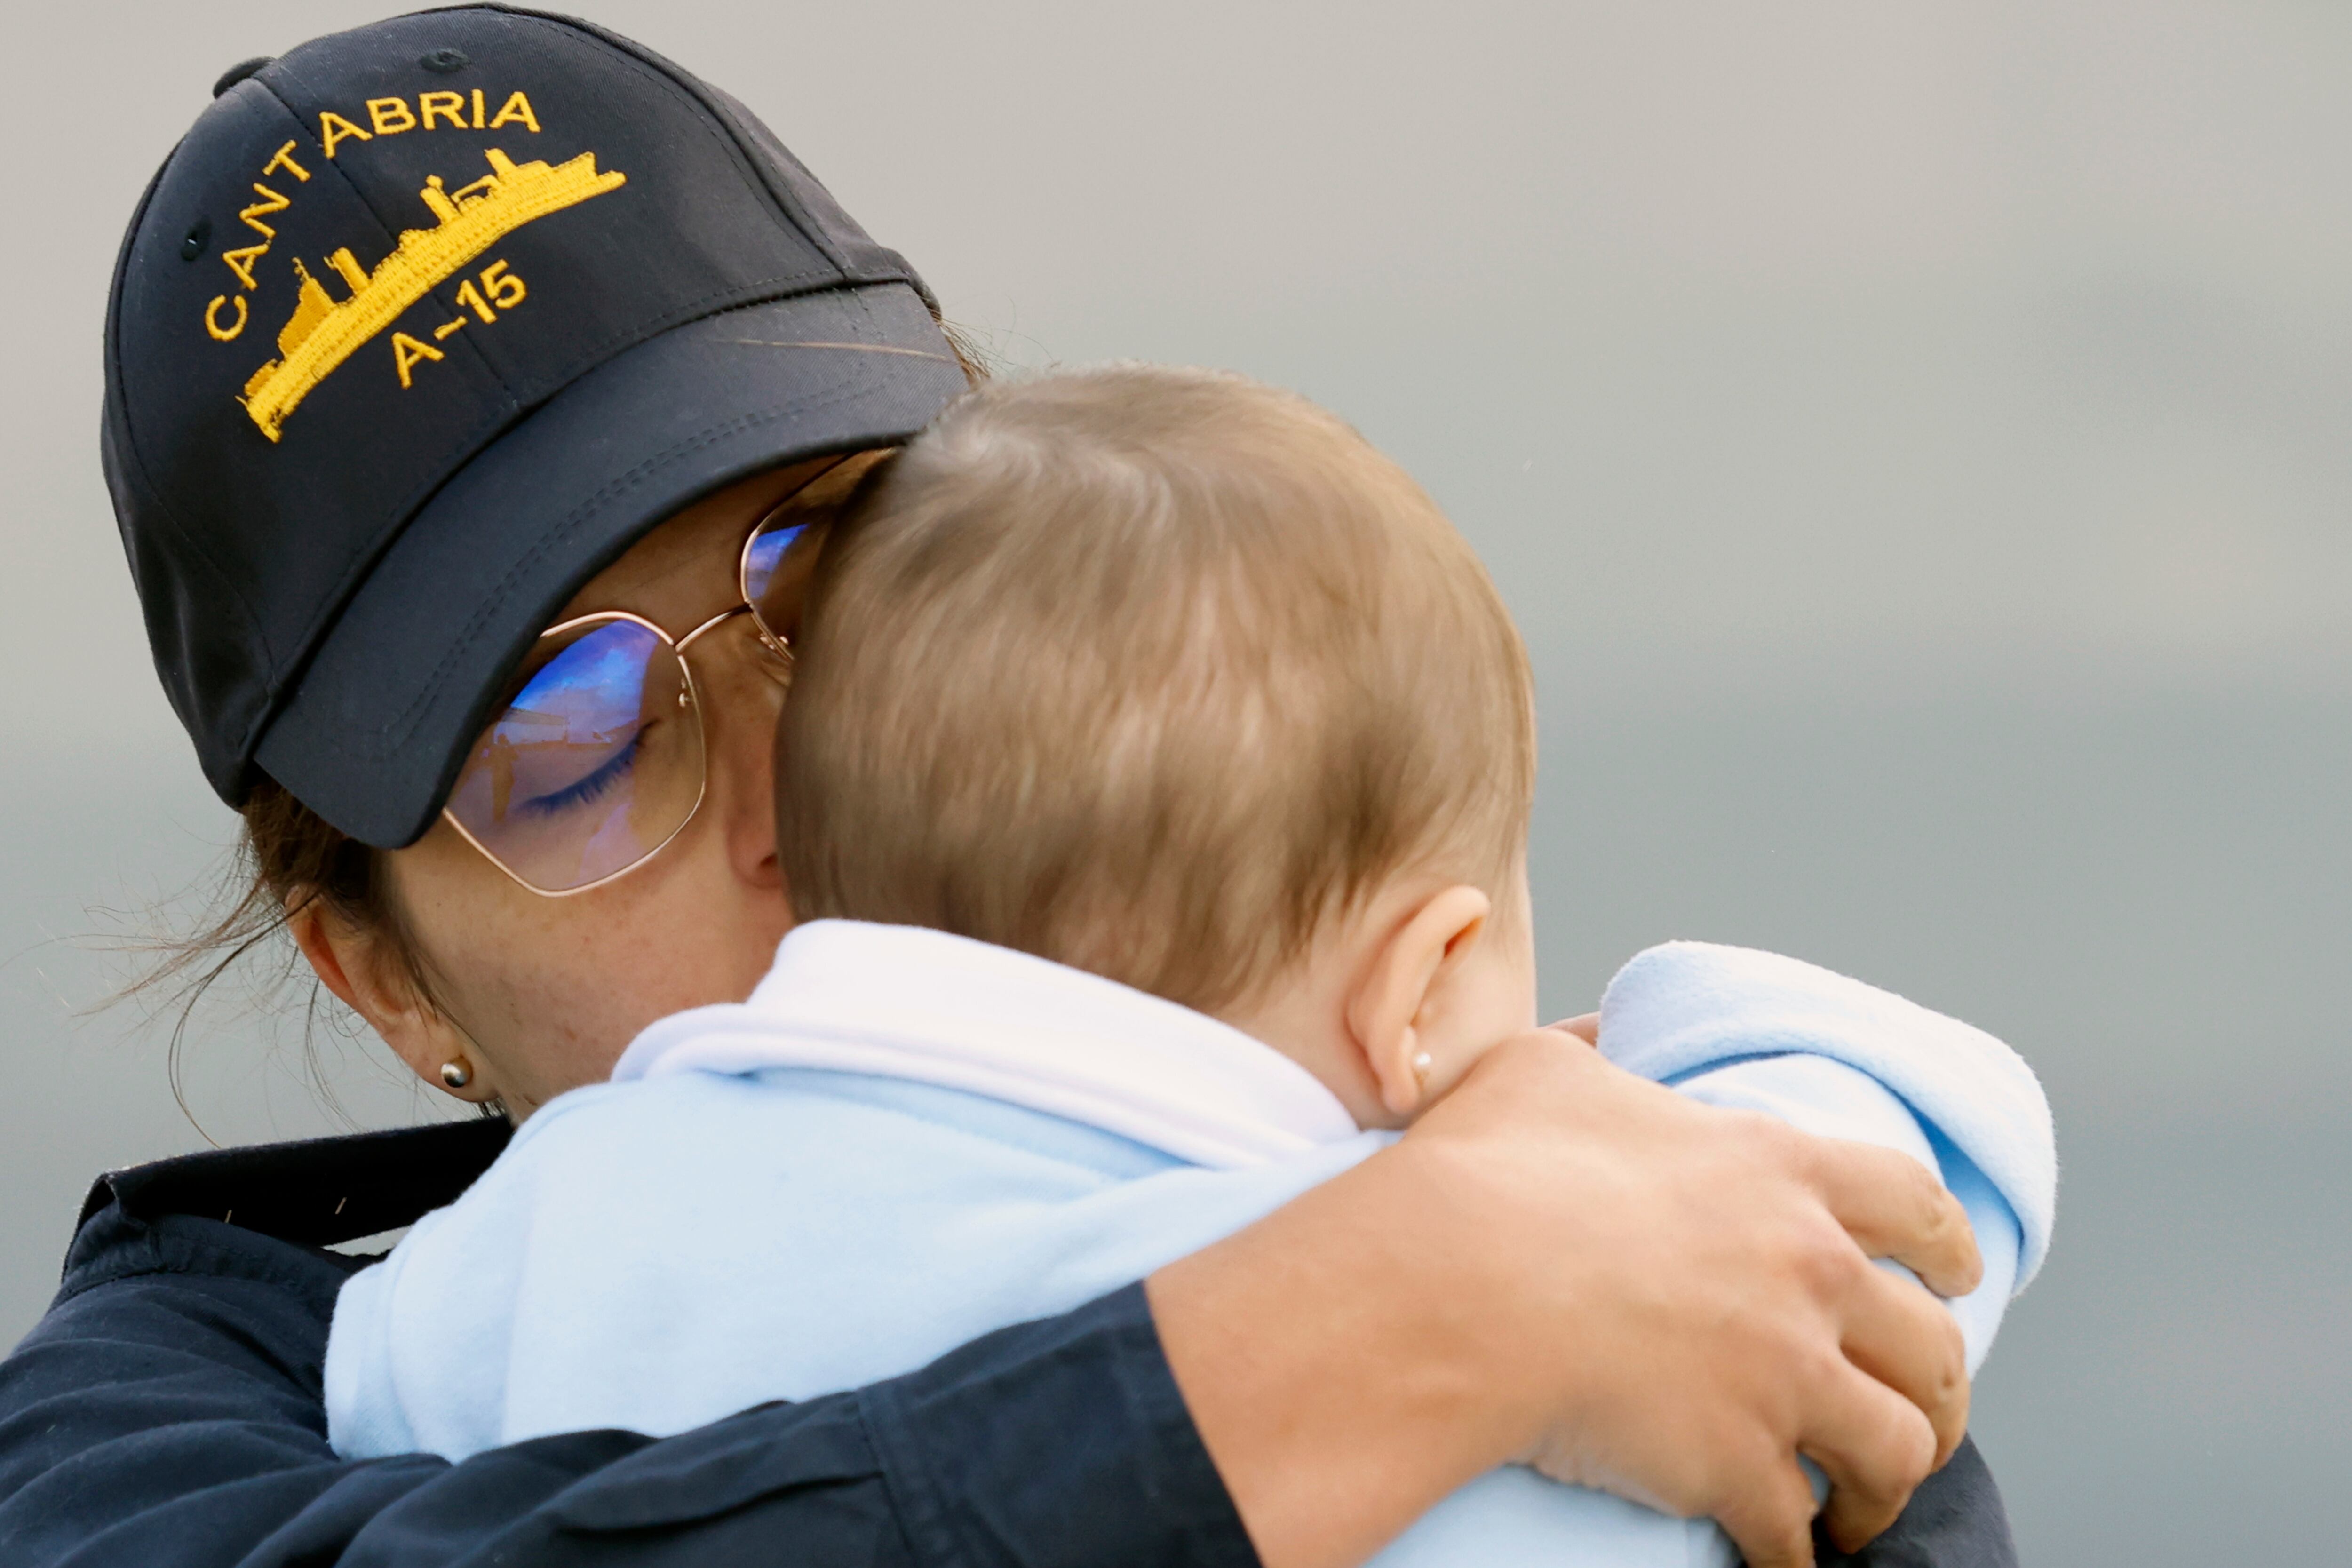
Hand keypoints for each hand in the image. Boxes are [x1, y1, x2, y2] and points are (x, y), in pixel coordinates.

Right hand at [1150, 1028, 1978, 1567]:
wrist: (1458, 1281)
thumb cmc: (1490, 1170)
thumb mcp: (1543, 1071)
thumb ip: (1594, 1052)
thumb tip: (1601, 1040)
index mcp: (1775, 1170)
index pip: (1913, 1204)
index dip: (1947, 1244)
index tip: (1958, 1274)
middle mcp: (1807, 1272)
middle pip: (1930, 1345)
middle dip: (1937, 1390)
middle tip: (1916, 1412)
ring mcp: (1784, 1374)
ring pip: (1899, 1450)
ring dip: (1884, 1486)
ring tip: (1854, 1510)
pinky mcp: (1738, 1464)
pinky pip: (1796, 1532)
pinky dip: (1794, 1550)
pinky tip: (1776, 1554)